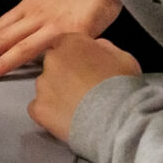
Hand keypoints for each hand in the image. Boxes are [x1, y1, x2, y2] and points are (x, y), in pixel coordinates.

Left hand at [26, 34, 140, 139]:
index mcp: (71, 43)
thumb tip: (97, 46)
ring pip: (45, 87)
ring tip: (79, 107)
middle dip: (64, 76)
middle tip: (83, 90)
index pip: (64, 44)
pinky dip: (49, 114)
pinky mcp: (38, 108)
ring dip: (57, 95)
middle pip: (53, 65)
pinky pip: (38, 109)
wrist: (118, 120)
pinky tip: (67, 119)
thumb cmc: (123, 88)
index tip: (84, 68)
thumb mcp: (124, 57)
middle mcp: (52, 60)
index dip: (75, 58)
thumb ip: (104, 47)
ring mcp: (43, 84)